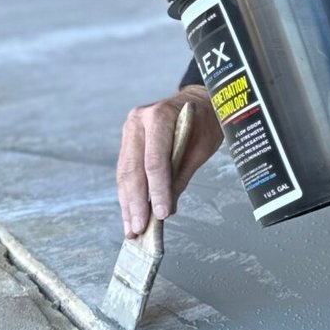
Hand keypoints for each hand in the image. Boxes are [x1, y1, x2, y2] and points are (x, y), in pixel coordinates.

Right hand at [116, 86, 221, 237]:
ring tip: (131, 228)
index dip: (157, 190)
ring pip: (124, 173)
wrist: (198, 101)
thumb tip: (167, 208)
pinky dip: (127, 194)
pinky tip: (129, 213)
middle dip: (136, 203)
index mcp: (159, 117)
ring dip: (127, 203)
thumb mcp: (201, 147)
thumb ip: (181, 175)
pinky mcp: (127, 140)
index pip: (155, 161)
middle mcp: (138, 121)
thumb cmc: (204, 122)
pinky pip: (125, 171)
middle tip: (138, 229)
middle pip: (134, 169)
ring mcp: (129, 129)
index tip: (160, 214)